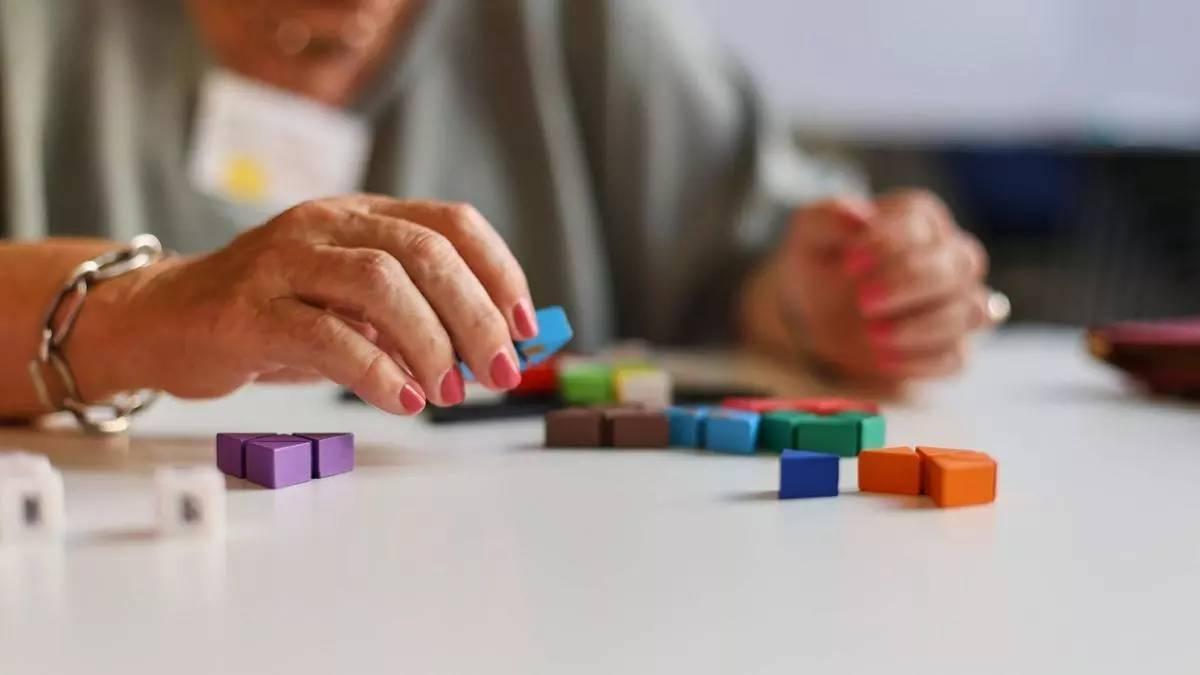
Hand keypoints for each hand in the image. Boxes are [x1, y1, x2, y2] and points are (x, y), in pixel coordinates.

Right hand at [70, 195, 538, 414]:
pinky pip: (325, 334)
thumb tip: (492, 352)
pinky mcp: (248, 309)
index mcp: (362, 216)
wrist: (167, 320)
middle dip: (475, 316)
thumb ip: (413, 319)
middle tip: (498, 372)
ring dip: (430, 342)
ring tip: (447, 391)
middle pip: (424, 253)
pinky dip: (376, 371)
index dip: (498, 273)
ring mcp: (283, 261)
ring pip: (378, 283)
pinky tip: (402, 400)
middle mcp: (327, 225)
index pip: (451, 223)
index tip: (524, 328)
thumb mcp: (353, 308)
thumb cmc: (276, 317)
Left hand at [762, 190, 991, 379]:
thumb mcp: (808, 235)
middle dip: (911, 282)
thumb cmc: (820, 265)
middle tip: (863, 300)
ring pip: (973, 311)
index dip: (889, 242)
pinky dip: (921, 360)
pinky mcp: (950, 346)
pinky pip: (958, 356)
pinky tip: (882, 359)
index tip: (849, 263)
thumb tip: (857, 215)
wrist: (813, 315)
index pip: (923, 222)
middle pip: (963, 263)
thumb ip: (827, 218)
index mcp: (918, 218)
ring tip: (873, 333)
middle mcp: (949, 255)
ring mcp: (957, 303)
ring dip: (924, 325)